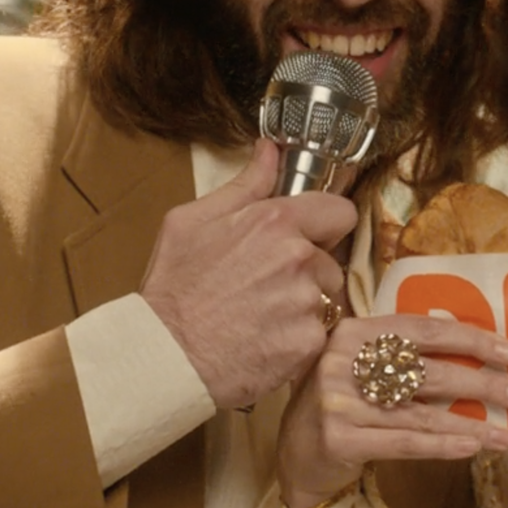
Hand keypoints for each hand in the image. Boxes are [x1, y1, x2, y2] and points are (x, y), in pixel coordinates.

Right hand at [143, 140, 360, 412]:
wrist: (167, 356)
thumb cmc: (172, 288)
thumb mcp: (191, 222)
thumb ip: (243, 185)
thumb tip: (270, 150)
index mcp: (275, 221)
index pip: (340, 212)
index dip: (326, 225)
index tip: (311, 238)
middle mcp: (299, 258)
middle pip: (330, 261)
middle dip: (308, 272)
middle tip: (268, 287)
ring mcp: (308, 303)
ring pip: (326, 299)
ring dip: (304, 307)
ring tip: (262, 318)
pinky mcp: (309, 342)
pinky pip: (318, 335)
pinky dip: (298, 340)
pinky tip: (266, 342)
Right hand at [278, 311, 507, 507]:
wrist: (297, 457)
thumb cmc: (343, 405)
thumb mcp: (363, 367)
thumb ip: (403, 353)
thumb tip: (478, 349)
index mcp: (354, 332)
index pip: (422, 329)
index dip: (470, 339)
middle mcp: (343, 362)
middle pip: (427, 371)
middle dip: (481, 383)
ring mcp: (338, 402)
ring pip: (421, 413)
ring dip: (471, 424)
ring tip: (507, 435)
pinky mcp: (339, 439)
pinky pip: (404, 442)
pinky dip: (442, 445)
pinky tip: (473, 447)